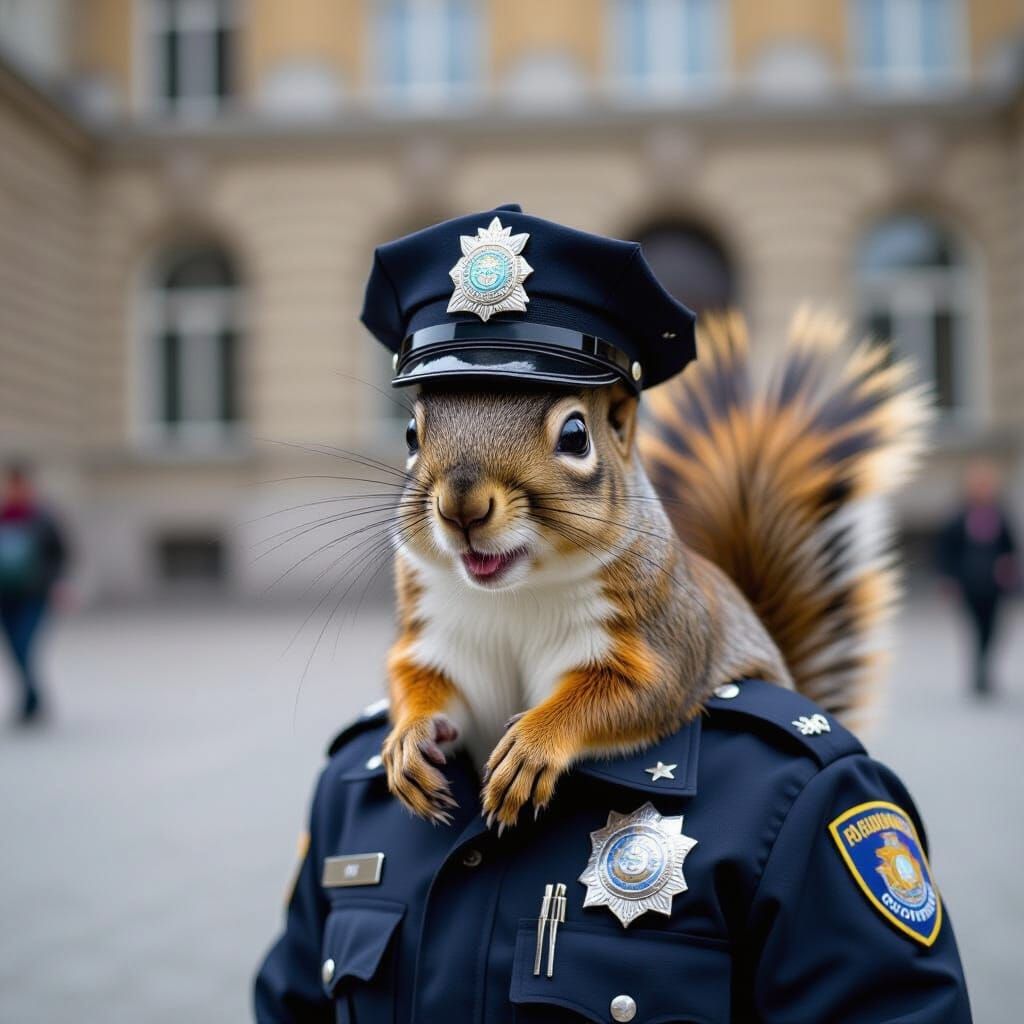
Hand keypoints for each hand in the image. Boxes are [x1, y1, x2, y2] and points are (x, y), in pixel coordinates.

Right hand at [381, 714, 459, 824]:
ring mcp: (390, 757)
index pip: (412, 761)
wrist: (411, 716)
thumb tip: (439, 759)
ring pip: (399, 785)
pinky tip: (425, 811)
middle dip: (424, 794)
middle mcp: (395, 747)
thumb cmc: (432, 722)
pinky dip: (410, 802)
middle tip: (445, 806)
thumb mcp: (442, 722)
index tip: (445, 786)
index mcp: (409, 736)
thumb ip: (446, 732)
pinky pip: (397, 789)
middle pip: (405, 776)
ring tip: (436, 814)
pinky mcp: (388, 767)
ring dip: (418, 802)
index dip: (426, 775)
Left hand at [481, 711, 566, 831]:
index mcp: (513, 736)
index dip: (488, 784)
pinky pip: (543, 788)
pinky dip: (538, 802)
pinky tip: (535, 811)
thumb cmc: (553, 716)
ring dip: (511, 810)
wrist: (578, 710)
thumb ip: (510, 735)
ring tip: (508, 822)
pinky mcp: (555, 763)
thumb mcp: (527, 719)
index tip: (486, 799)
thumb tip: (496, 759)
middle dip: (494, 803)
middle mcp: (522, 747)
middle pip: (501, 781)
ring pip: (518, 790)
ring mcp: (537, 756)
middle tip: (490, 818)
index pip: (493, 764)